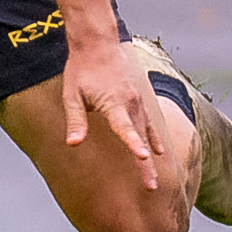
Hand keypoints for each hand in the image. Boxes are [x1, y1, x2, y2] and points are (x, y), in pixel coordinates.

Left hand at [63, 39, 160, 189]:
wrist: (98, 44)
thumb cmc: (81, 70)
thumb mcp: (72, 95)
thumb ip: (75, 120)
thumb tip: (73, 144)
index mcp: (113, 103)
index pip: (125, 128)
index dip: (134, 144)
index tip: (144, 158)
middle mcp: (130, 104)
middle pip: (141, 139)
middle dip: (146, 165)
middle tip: (151, 187)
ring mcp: (138, 102)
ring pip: (148, 134)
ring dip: (152, 157)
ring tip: (153, 179)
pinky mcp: (140, 99)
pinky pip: (150, 123)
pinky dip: (155, 139)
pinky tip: (159, 152)